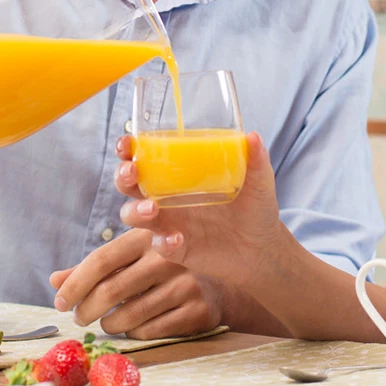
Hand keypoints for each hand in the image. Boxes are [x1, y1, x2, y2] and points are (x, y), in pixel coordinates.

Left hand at [48, 229, 222, 339]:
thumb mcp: (130, 259)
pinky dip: (135, 333)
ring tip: (107, 322)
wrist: (220, 284)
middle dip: (87, 309)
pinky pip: (151, 330)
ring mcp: (185, 283)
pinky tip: (134, 327)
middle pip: (112, 290)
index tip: (60, 302)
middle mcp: (167, 256)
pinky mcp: (198, 310)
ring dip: (110, 324)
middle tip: (80, 318)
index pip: (101, 260)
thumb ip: (93, 269)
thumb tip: (55, 280)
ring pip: (130, 315)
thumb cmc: (163, 270)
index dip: (76, 283)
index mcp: (145, 237)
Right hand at [115, 132, 293, 289]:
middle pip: (128, 184)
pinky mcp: (175, 248)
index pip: (144, 157)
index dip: (128, 149)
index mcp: (178, 175)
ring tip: (153, 208)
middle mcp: (166, 197)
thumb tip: (253, 136)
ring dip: (136, 210)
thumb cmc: (254, 209)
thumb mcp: (258, 182)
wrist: (263, 249)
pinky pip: (159, 245)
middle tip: (133, 172)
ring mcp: (168, 224)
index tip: (127, 143)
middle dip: (122, 176)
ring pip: (133, 215)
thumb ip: (255, 161)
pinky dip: (163, 242)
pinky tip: (178, 238)